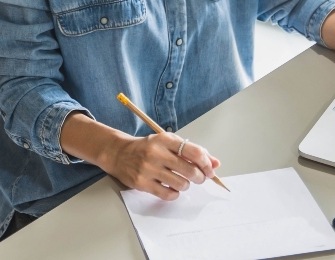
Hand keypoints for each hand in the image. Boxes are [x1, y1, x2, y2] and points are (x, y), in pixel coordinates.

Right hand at [103, 133, 219, 200]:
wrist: (119, 153)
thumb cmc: (147, 148)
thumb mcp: (168, 143)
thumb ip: (192, 151)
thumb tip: (215, 163)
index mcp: (165, 139)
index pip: (194, 152)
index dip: (207, 163)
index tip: (210, 170)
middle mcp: (156, 153)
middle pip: (190, 170)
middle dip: (200, 177)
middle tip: (198, 178)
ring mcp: (148, 169)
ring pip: (181, 184)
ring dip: (186, 185)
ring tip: (180, 181)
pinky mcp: (141, 183)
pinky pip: (168, 194)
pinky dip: (175, 194)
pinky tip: (171, 188)